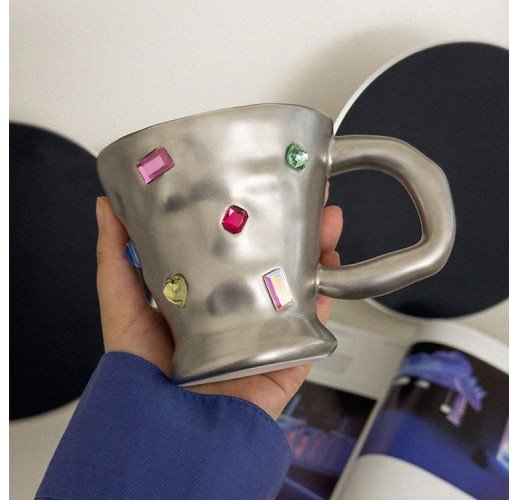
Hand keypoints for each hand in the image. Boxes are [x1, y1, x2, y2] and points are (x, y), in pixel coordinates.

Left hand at [96, 187, 342, 418]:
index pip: (232, 246)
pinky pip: (312, 324)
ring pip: (299, 284)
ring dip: (317, 252)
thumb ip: (115, 257)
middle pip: (273, 259)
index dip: (248, 216)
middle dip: (293, 226)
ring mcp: (265, 330)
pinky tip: (330, 269)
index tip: (259, 184)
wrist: (171, 427)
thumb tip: (104, 206)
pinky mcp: (285, 356)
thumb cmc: (140, 369)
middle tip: (307, 193)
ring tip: (328, 220)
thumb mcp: (122, 304)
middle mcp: (238, 308)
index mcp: (205, 293)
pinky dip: (325, 297)